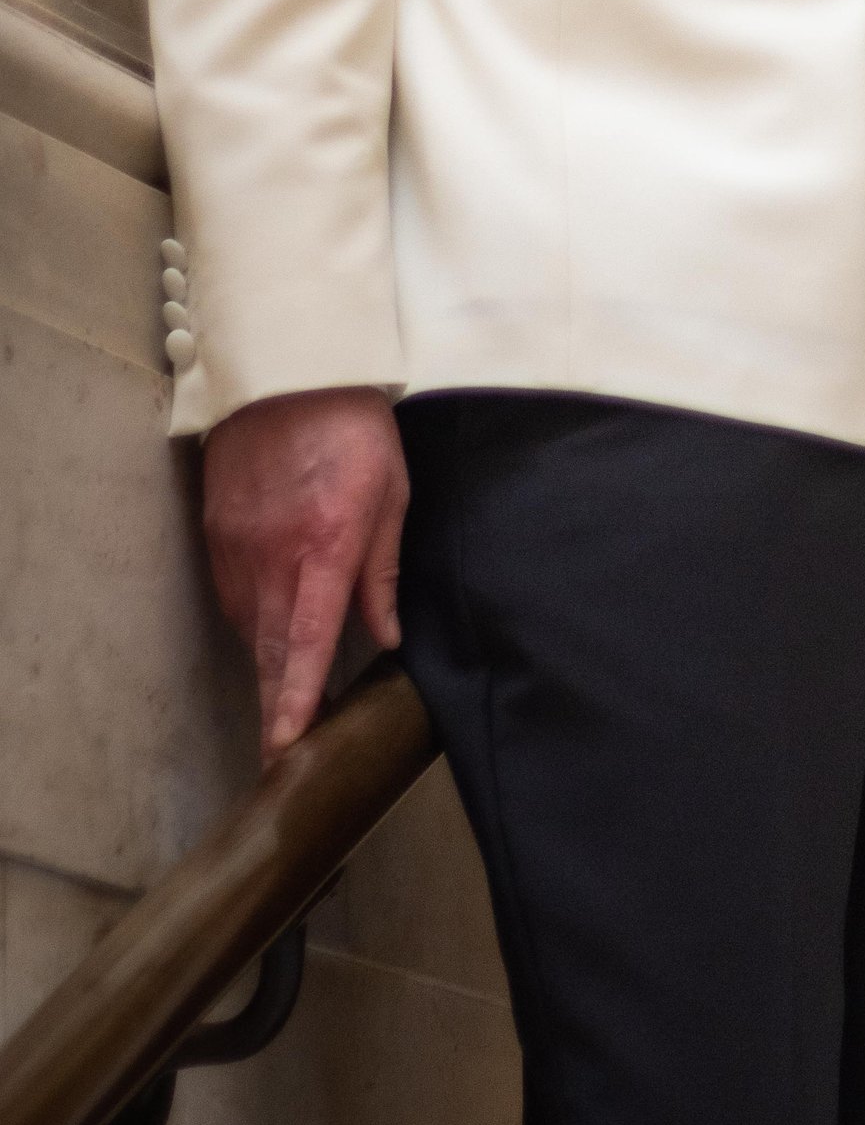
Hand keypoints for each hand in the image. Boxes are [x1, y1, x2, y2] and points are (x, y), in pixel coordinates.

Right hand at [201, 387, 408, 762]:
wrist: (286, 373)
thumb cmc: (353, 430)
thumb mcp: (391, 494)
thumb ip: (382, 570)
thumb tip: (386, 635)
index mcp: (322, 549)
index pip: (306, 642)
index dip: (294, 699)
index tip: (285, 744)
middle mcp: (270, 558)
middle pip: (268, 650)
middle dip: (275, 705)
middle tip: (281, 751)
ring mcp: (235, 547)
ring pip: (249, 626)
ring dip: (268, 659)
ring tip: (292, 684)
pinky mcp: (215, 534)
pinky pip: (232, 595)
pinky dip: (252, 617)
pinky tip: (273, 617)